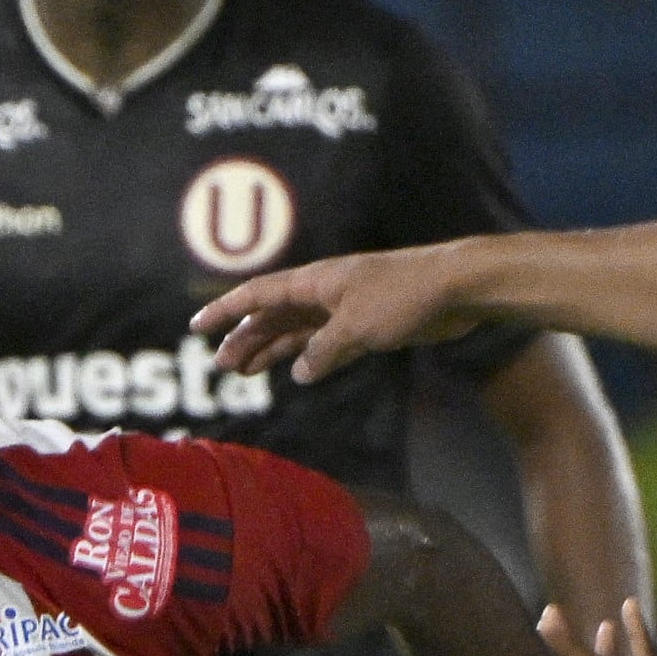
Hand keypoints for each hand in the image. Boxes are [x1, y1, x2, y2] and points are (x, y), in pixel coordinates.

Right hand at [192, 243, 482, 383]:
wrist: (460, 288)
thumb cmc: (404, 296)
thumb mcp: (355, 327)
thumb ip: (321, 351)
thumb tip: (299, 372)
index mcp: (315, 282)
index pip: (258, 295)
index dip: (225, 311)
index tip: (196, 326)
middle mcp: (325, 293)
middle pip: (273, 316)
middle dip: (245, 338)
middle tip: (222, 366)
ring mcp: (346, 308)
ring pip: (297, 330)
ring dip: (271, 349)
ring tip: (246, 371)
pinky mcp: (369, 324)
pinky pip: (326, 343)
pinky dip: (308, 357)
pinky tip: (296, 372)